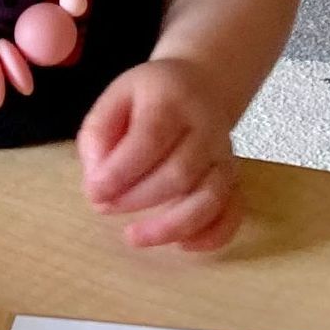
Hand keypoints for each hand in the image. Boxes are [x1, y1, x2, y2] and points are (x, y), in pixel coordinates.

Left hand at [75, 58, 243, 251]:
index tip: (94, 192)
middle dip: (136, 199)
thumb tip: (97, 182)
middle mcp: (206, 128)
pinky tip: (182, 244)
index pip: (151, 137)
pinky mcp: (235, 180)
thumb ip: (98, 135)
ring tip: (134, 236)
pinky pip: (233, 213)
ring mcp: (225, 156)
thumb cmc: (151, 97)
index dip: (121, 171)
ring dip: (170, 226)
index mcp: (172, 100)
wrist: (203, 86)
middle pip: (179, 173)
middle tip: (104, 207)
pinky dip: (212, 235)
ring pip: (209, 198)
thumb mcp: (115, 98)